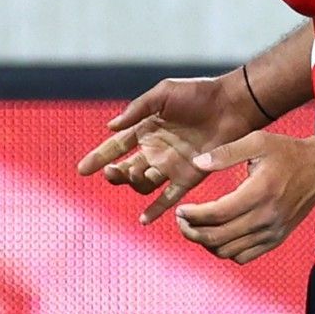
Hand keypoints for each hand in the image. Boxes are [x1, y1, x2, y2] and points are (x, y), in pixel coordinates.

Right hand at [76, 73, 265, 222]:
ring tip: (135, 174)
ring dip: (134, 183)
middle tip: (110, 172)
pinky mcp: (189, 175)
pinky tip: (144, 220)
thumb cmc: (199, 93)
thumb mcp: (164, 93)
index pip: (116, 147)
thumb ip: (137, 109)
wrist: (233, 103)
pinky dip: (156, 209)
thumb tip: (110, 126)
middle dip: (114, 173)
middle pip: (127, 169)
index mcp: (147, 129)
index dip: (99, 157)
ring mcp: (172, 164)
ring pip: (144, 183)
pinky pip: (169, 197)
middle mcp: (156, 150)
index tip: (82, 170)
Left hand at [175, 132, 314, 263]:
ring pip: (227, 251)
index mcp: (260, 191)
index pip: (217, 214)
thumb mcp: (258, 141)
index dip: (192, 215)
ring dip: (206, 243)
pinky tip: (219, 236)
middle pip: (217, 237)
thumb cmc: (289, 153)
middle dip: (191, 231)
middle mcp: (266, 216)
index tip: (181, 209)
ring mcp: (272, 231)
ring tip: (197, 228)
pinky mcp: (276, 238)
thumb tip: (197, 163)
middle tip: (182, 220)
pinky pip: (243, 257)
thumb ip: (225, 153)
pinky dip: (226, 251)